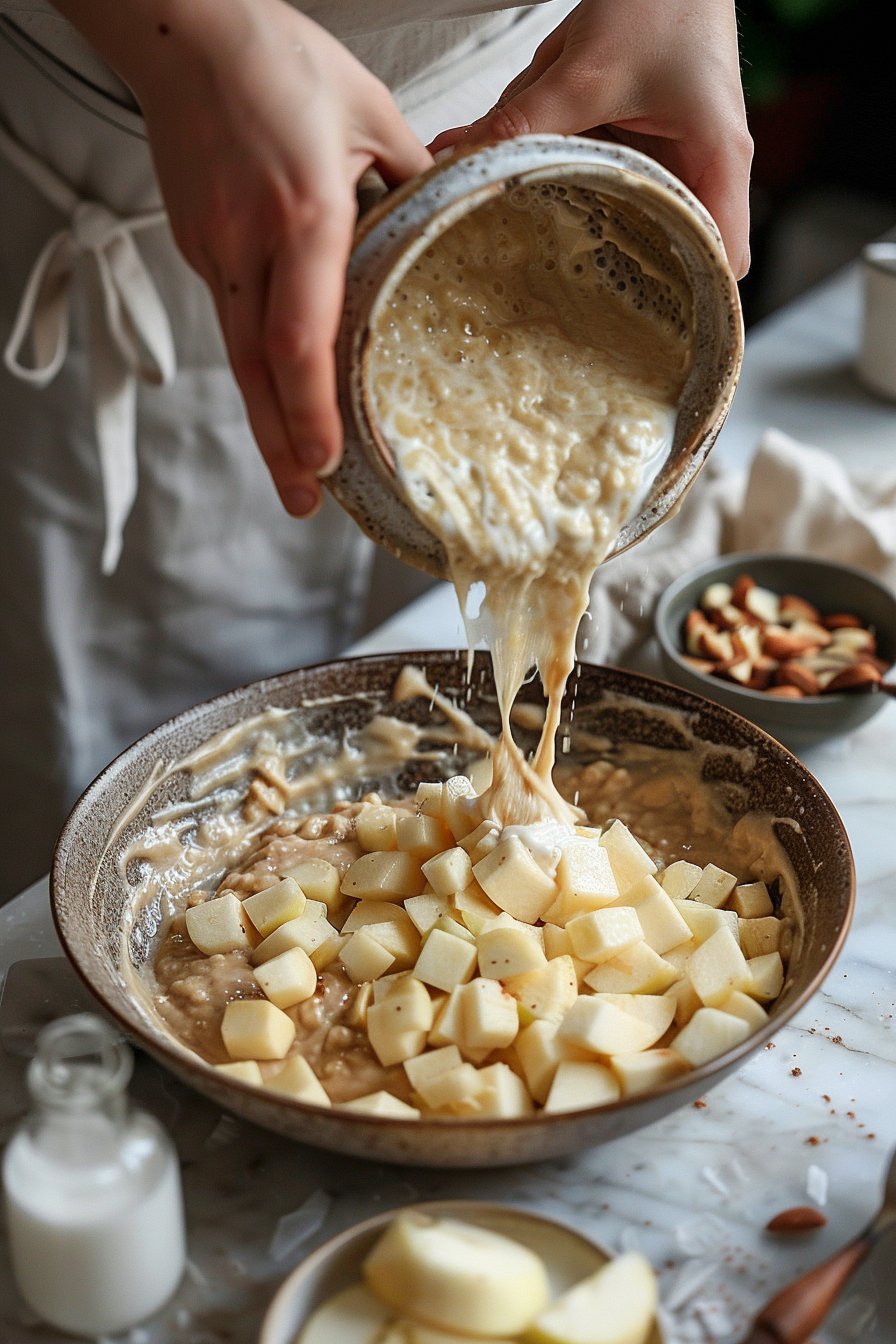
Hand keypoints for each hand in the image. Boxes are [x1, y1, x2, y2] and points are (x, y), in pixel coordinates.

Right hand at [90, 0, 431, 514]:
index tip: (326, 460)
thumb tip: (439, 231)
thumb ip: (411, 182)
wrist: (183, 30)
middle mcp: (251, 244)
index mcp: (304, 214)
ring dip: (265, 420)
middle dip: (281, 444)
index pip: (300, 334)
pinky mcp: (197, 245)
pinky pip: (231, 316)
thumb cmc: (279, 62)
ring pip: (238, 353)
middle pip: (258, 368)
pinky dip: (256, 365)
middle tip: (303, 504)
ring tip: (292, 473)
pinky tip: (280, 391)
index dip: (311, 407)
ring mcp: (214, 248)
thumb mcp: (371, 114)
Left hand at [430, 0, 751, 278]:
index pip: (721, 260)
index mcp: (716, 162)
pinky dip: (557, 178)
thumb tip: (459, 166)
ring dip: (575, 224)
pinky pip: (595, 175)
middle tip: (558, 303)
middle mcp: (699, 169)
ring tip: (522, 245)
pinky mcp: (637, 145)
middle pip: (665, 250)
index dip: (691, 300)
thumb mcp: (585, 70)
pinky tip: (510, 187)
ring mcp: (668, 160)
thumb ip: (524, 123)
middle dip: (609, 272)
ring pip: (622, 216)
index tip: (639, 328)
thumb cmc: (662, 0)